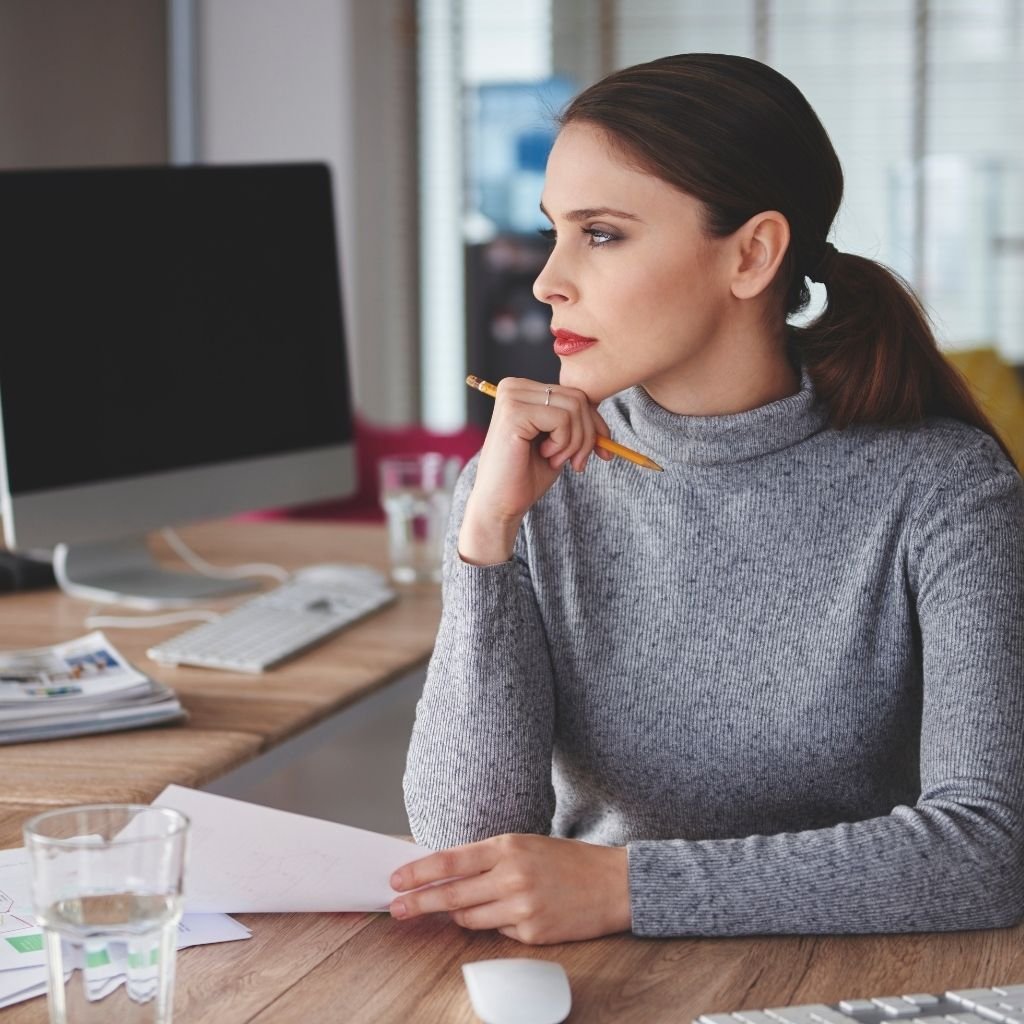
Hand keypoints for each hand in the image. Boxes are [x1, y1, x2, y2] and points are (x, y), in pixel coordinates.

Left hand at [388, 833, 630, 944]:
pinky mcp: (533, 933)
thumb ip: (489, 860)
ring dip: (458, 916)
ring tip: (459, 909)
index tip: (396, 880)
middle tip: (396, 908)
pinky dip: (497, 925)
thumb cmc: (567, 861)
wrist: (614, 883)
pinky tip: (515, 913)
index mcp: (508, 846)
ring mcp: (522, 906)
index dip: (419, 872)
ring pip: (469, 919)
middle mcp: (512, 875)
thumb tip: (446, 876)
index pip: (451, 860)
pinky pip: (498, 933)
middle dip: (419, 902)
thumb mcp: (525, 846)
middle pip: (452, 895)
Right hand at [459, 379, 612, 565]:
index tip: (600, 452)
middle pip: (578, 398)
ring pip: (574, 407)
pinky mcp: (513, 413)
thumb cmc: (526, 476)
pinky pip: (562, 419)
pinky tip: (545, 455)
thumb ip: (577, 423)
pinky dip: (563, 443)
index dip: (594, 424)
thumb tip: (605, 421)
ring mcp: (512, 397)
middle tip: (576, 462)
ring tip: (556, 460)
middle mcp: (514, 387)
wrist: (500, 503)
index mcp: (523, 390)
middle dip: (588, 435)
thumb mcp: (560, 443)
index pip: (575, 394)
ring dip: (575, 442)